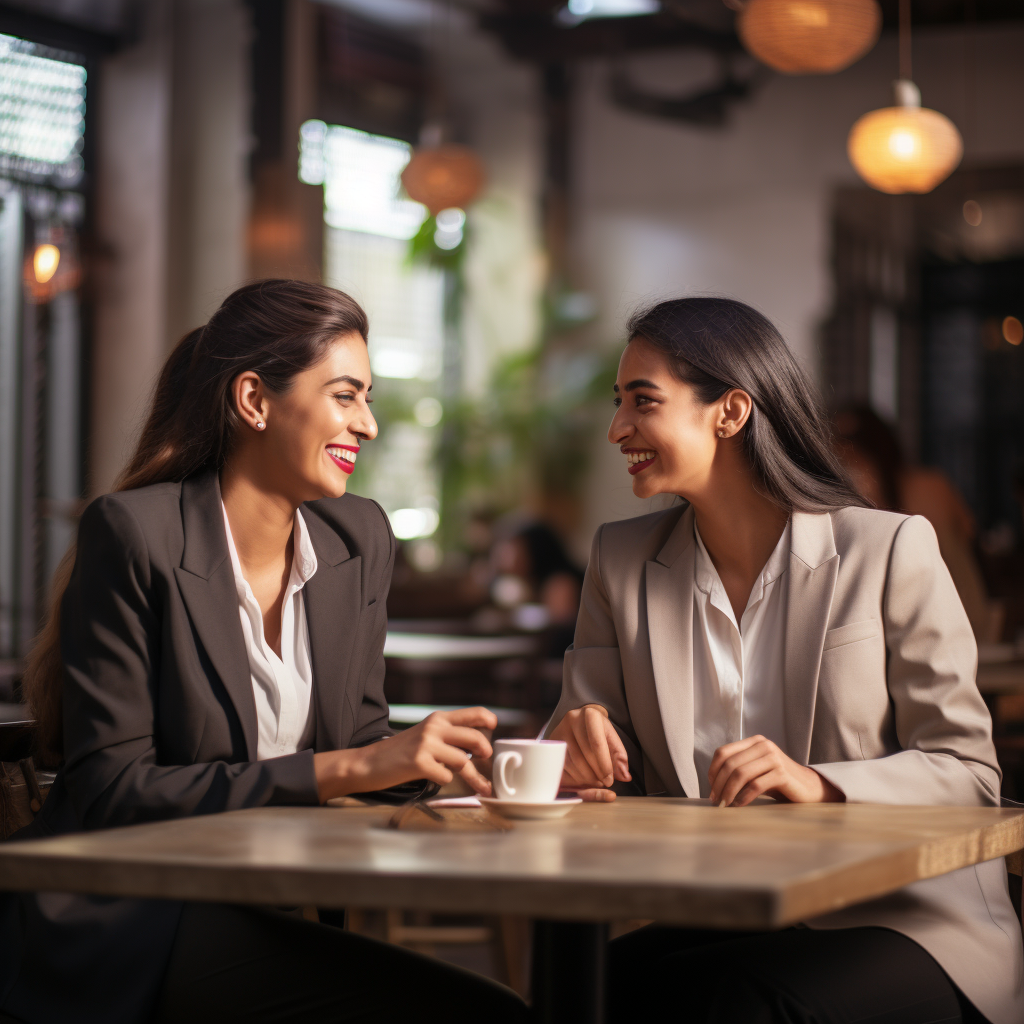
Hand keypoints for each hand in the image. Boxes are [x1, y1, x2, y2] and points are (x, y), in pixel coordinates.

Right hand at [314, 707, 496, 802]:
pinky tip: (435, 779)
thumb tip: (479, 746)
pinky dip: (445, 781)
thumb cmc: (401, 752)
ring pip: (463, 761)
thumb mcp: (426, 734)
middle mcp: (434, 727)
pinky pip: (446, 776)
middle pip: (475, 737)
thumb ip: (449, 735)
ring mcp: (426, 744)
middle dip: (486, 752)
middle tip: (488, 761)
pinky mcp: (419, 763)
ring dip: (473, 777)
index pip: (473, 713)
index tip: (494, 729)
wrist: (368, 763)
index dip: (489, 720)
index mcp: (438, 718)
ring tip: (481, 787)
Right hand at [549, 704, 630, 801]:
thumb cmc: (598, 730)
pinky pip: (561, 766)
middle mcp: (572, 720)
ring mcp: (559, 731)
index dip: (604, 765)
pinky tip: (582, 779)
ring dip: (585, 778)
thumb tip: (625, 776)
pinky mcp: (550, 742)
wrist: (581, 719)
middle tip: (603, 783)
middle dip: (595, 774)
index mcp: (590, 715)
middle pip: (583, 755)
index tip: (610, 780)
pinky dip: (573, 777)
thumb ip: (619, 756)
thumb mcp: (612, 738)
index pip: (597, 744)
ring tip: (595, 781)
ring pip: (571, 762)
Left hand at [707, 735, 844, 807]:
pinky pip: (756, 785)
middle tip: (715, 801)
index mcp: (754, 742)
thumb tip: (713, 786)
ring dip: (728, 792)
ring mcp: (774, 758)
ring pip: (741, 773)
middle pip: (730, 764)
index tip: (711, 789)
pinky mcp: (782, 773)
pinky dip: (743, 797)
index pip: (723, 752)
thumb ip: (739, 770)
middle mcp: (763, 745)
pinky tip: (739, 806)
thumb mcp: (756, 771)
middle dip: (718, 784)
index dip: (712, 771)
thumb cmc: (778, 782)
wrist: (809, 788)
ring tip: (724, 805)